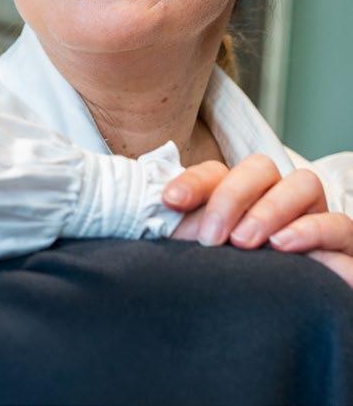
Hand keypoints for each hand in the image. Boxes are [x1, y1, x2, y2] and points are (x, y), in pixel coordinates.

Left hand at [163, 155, 352, 287]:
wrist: (292, 319)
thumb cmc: (241, 286)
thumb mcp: (212, 260)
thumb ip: (189, 239)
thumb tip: (153, 222)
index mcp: (243, 198)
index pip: (218, 173)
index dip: (194, 182)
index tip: (170, 201)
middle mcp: (279, 198)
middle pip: (258, 168)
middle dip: (231, 196)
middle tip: (211, 236)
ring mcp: (313, 215)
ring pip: (301, 182)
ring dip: (269, 208)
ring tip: (245, 242)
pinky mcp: (342, 242)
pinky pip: (337, 223)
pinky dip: (311, 230)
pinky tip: (285, 246)